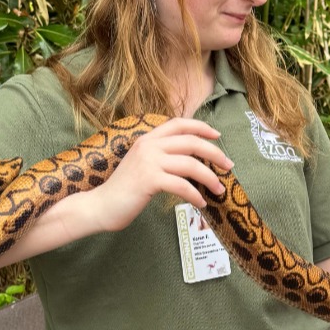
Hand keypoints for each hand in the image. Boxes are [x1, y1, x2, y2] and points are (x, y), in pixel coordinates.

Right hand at [83, 117, 232, 233]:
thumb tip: (191, 163)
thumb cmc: (123, 190)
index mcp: (147, 139)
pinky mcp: (149, 180)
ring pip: (190, 165)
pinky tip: (201, 204)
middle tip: (228, 166)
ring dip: (210, 178)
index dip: (201, 127)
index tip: (217, 135)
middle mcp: (149, 146)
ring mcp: (149, 162)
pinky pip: (182, 185)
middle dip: (215, 153)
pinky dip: (196, 195)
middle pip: (191, 142)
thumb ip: (161, 158)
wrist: (100, 206)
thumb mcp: (142, 165)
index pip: (178, 123)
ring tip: (219, 190)